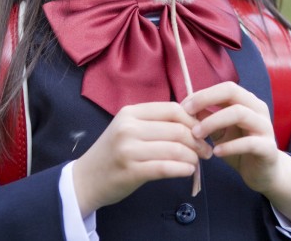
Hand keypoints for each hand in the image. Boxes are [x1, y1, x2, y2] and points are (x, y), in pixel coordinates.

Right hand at [72, 102, 212, 216]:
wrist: (84, 180)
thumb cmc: (113, 153)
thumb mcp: (130, 129)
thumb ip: (156, 123)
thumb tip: (195, 121)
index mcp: (131, 113)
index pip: (172, 109)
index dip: (193, 120)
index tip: (203, 131)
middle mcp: (129, 128)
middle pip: (177, 129)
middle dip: (198, 141)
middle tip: (206, 150)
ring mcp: (128, 149)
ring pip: (174, 148)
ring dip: (193, 156)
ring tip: (197, 162)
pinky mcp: (130, 171)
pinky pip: (165, 167)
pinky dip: (183, 169)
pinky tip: (188, 171)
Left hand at [182, 83, 290, 227]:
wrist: (264, 173)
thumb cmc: (240, 149)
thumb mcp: (220, 132)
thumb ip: (207, 119)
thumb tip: (185, 108)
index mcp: (247, 102)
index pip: (225, 88)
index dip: (202, 94)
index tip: (182, 107)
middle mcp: (258, 109)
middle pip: (233, 91)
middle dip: (206, 99)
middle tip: (187, 113)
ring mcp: (265, 127)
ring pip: (240, 113)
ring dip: (214, 121)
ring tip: (197, 134)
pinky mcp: (268, 148)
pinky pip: (249, 143)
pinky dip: (230, 146)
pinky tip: (216, 153)